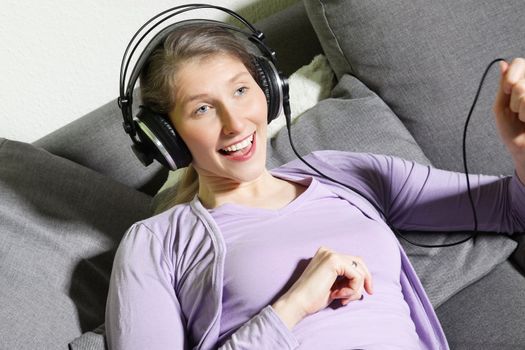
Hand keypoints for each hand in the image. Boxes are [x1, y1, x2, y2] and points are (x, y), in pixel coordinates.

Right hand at [272, 247, 372, 329]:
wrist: (297, 303)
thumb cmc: (313, 298)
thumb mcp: (334, 286)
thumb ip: (346, 279)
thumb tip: (366, 281)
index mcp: (326, 255)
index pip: (353, 262)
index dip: (361, 279)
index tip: (362, 294)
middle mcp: (328, 251)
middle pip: (359, 263)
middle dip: (364, 281)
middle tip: (364, 296)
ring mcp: (330, 254)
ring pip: (359, 270)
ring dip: (355, 289)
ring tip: (342, 298)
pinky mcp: (334, 261)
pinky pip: (357, 276)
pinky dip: (353, 289)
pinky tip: (338, 295)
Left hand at [493, 57, 524, 181]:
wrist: (522, 149)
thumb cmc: (511, 128)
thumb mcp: (501, 105)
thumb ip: (503, 85)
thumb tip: (502, 63)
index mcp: (524, 82)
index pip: (519, 62)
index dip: (510, 76)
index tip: (506, 90)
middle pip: (519, 80)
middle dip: (513, 99)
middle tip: (517, 110)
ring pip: (523, 91)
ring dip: (519, 108)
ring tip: (524, 117)